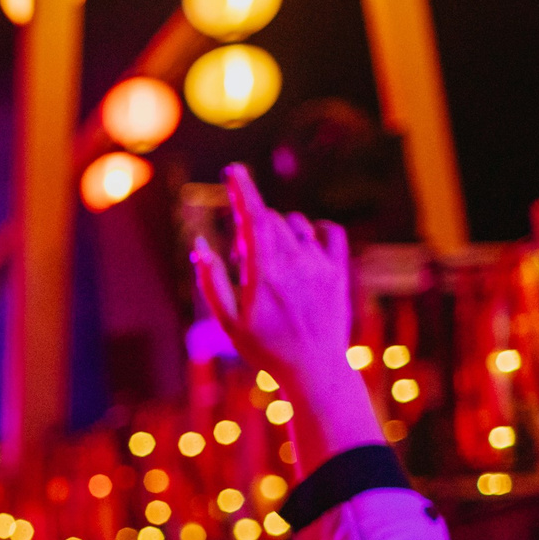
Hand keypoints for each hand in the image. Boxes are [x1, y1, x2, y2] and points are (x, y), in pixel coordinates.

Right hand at [191, 165, 381, 470]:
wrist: (315, 370)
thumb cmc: (265, 349)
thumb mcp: (228, 321)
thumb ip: (211, 280)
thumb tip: (199, 244)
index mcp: (264, 273)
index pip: (253, 218)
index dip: (242, 190)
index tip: (233, 170)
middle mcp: (295, 263)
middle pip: (270, 221)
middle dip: (250, 228)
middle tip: (242, 260)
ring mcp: (320, 265)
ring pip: (295, 224)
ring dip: (277, 231)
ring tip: (270, 263)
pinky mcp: (339, 270)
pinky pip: (328, 231)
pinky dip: (313, 230)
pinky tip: (302, 245)